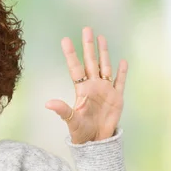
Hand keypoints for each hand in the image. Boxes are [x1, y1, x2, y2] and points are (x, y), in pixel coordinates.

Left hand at [45, 27, 127, 143]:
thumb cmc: (81, 132)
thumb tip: (47, 103)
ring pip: (105, 67)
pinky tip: (123, 61)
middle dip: (89, 46)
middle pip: (91, 62)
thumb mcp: (71, 120)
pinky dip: (122, 72)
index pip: (75, 68)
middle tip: (86, 29)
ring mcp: (105, 91)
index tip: (65, 40)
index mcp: (81, 90)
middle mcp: (93, 86)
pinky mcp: (117, 98)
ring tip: (102, 38)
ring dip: (104, 53)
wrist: (96, 142)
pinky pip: (120, 82)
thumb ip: (62, 110)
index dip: (71, 54)